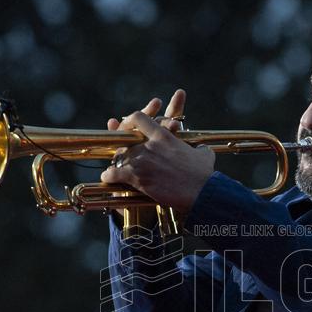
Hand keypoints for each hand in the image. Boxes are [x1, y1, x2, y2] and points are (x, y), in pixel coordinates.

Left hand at [101, 90, 215, 214]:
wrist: (201, 192)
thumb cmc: (204, 175)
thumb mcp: (204, 155)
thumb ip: (199, 148)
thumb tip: (202, 149)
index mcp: (164, 136)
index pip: (138, 118)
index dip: (129, 122)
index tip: (128, 129)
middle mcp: (150, 145)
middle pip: (125, 140)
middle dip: (121, 147)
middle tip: (119, 153)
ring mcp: (142, 160)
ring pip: (118, 156)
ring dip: (115, 162)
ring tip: (113, 169)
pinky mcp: (138, 177)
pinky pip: (115, 173)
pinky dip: (109, 176)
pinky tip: (108, 178)